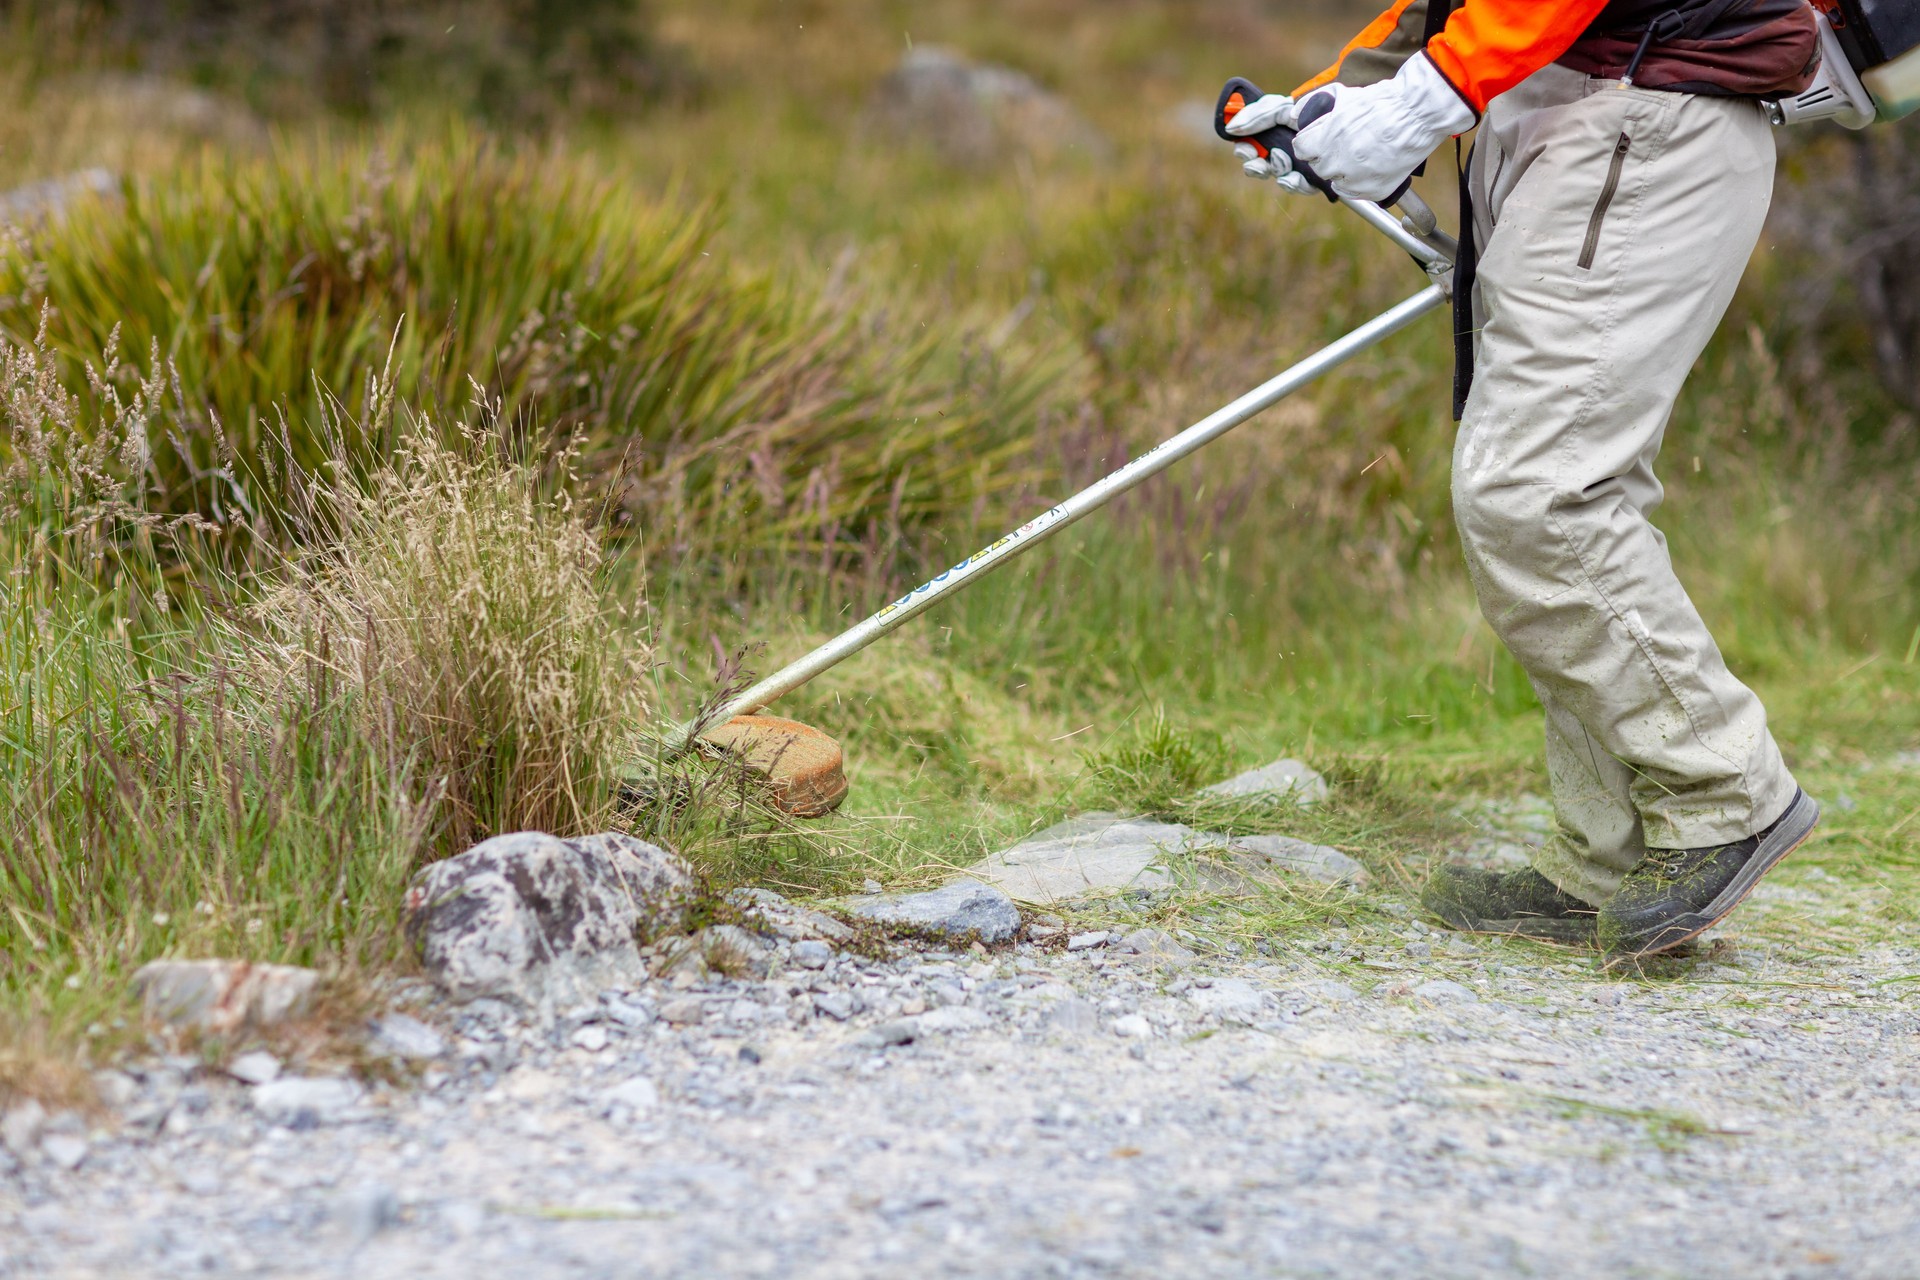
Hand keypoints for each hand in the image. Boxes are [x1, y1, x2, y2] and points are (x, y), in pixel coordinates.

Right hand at [1223, 92, 1317, 196]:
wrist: (1360, 120)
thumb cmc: (1327, 107)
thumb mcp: (1289, 106)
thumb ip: (1262, 113)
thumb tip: (1234, 125)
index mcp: (1279, 131)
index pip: (1252, 143)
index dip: (1243, 147)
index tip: (1241, 144)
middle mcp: (1288, 149)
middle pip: (1259, 165)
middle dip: (1254, 163)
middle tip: (1256, 159)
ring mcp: (1302, 165)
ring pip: (1277, 177)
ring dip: (1275, 170)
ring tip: (1284, 160)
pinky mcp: (1317, 179)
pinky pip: (1297, 187)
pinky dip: (1293, 183)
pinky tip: (1295, 177)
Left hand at [1291, 54, 1474, 201]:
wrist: (1420, 113)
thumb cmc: (1385, 101)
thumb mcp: (1346, 96)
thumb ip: (1316, 105)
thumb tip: (1295, 115)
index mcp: (1326, 139)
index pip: (1301, 148)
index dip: (1312, 140)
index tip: (1321, 138)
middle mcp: (1337, 163)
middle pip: (1318, 166)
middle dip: (1327, 154)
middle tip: (1347, 143)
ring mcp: (1356, 179)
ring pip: (1336, 181)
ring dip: (1342, 170)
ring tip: (1361, 154)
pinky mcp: (1374, 191)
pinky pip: (1355, 192)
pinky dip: (1359, 182)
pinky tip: (1370, 166)